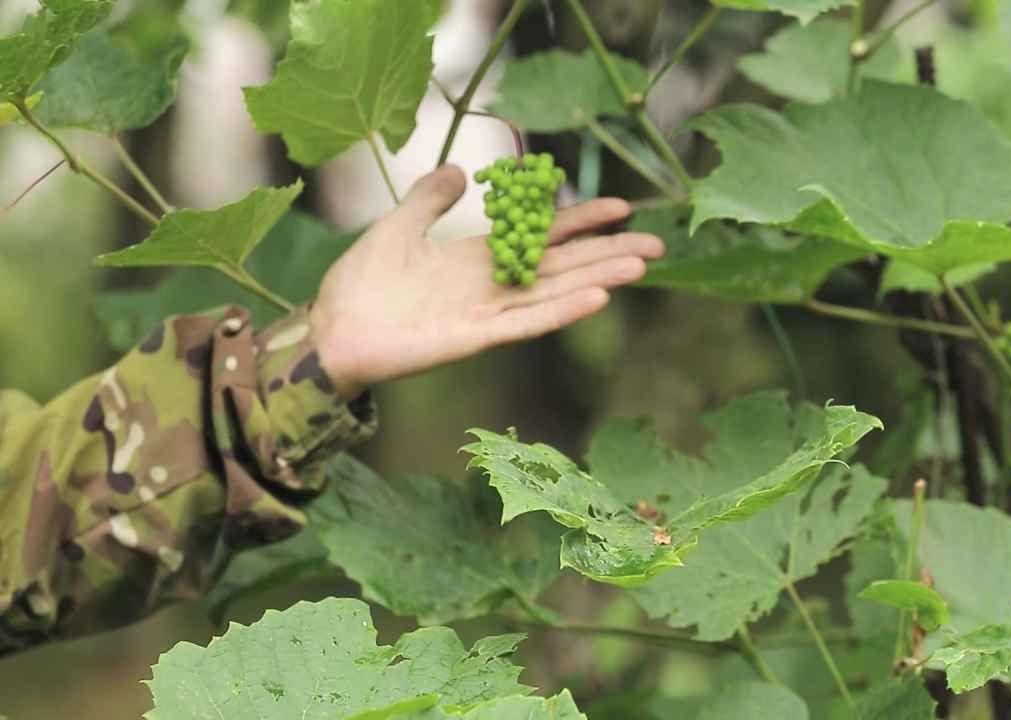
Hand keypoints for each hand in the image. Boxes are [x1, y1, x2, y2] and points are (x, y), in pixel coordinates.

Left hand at [309, 165, 663, 398]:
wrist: (331, 329)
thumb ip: (431, 199)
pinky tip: (597, 298)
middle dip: (609, 252)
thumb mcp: (398, 225)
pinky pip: (527, 322)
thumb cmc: (360, 283)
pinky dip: (563, 310)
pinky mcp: (476, 337)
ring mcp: (488, 313)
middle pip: (564, 265)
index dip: (581, 221)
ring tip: (641, 266)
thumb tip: (461, 170)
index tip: (620, 207)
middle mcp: (493, 286)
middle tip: (657, 242)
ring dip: (598, 279)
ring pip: (556, 291)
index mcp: (479, 259)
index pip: (543, 236)